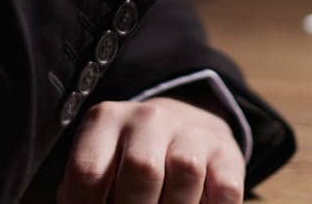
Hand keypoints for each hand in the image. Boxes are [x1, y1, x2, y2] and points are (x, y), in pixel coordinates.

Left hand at [57, 98, 244, 203]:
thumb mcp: (100, 168)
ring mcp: (190, 132)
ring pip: (185, 172)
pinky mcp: (226, 152)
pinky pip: (225, 189)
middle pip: (141, 170)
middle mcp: (148, 118)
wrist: (185, 127)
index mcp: (105, 121)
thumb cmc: (126, 164)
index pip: (88, 173)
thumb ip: (86, 193)